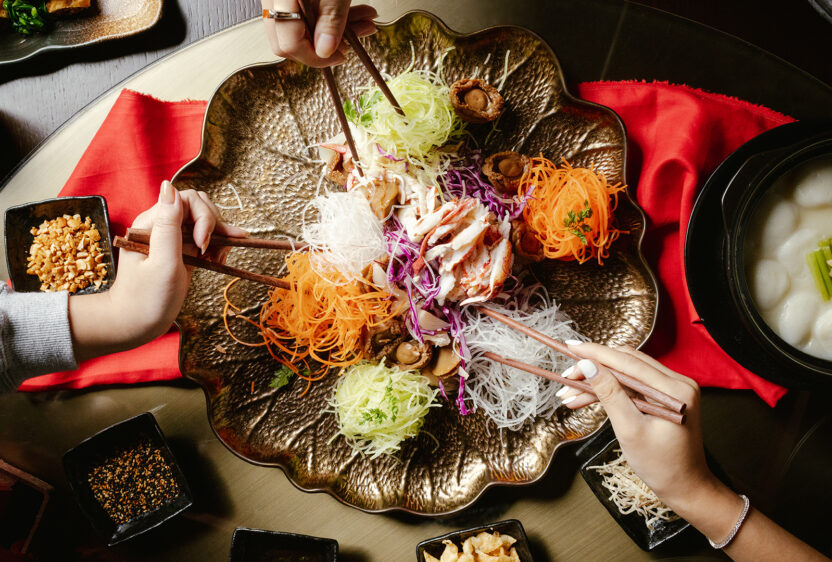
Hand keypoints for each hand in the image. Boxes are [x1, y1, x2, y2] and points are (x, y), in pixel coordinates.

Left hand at [69, 181, 247, 360]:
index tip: (204, 244)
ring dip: (217, 235)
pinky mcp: (181, 251)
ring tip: (218, 258)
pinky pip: (204, 236)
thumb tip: (168, 185)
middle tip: (213, 253)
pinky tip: (219, 258)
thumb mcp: (162, 262)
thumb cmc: (146, 299)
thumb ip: (169, 224)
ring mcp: (172, 238)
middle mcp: (161, 226)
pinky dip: (216, 245)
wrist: (135, 324)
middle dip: (213, 225)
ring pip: (204, 220)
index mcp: (151, 223)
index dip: (203, 217)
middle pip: (198, 205)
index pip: (187, 199)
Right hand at [261, 0, 377, 67]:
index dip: (316, 57)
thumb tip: (325, 52)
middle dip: (326, 46)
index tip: (341, 56)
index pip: (289, 43)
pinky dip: (329, 17)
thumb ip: (330, 20)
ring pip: (300, 27)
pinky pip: (304, 14)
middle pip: (290, 40)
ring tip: (364, 22)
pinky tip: (354, 14)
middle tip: (352, 42)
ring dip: (335, 30)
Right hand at [561, 344, 829, 560]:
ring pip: (627, 373)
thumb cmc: (660, 465)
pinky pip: (633, 385)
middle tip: (566, 378)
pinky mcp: (666, 396)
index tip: (569, 347)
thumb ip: (609, 393)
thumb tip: (587, 365)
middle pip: (627, 363)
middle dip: (594, 368)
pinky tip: (587, 398)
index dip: (596, 353)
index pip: (627, 361)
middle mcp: (678, 382)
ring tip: (570, 393)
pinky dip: (611, 390)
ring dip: (599, 380)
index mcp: (674, 389)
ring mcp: (674, 388)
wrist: (686, 487)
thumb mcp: (629, 430)